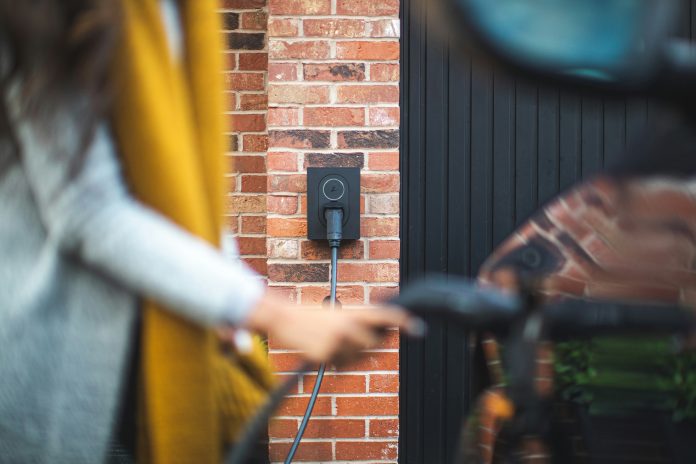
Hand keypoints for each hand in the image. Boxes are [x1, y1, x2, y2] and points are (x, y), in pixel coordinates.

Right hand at [240, 294, 424, 363]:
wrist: (284, 318)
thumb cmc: (312, 316)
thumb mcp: (338, 314)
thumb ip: (359, 322)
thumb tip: (381, 337)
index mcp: (353, 312)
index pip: (385, 315)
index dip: (404, 321)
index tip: (418, 328)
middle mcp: (349, 325)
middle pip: (375, 345)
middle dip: (367, 347)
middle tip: (350, 340)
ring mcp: (337, 341)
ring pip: (357, 358)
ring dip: (349, 356)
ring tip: (331, 342)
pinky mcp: (325, 355)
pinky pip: (340, 366)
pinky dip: (334, 362)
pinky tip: (323, 350)